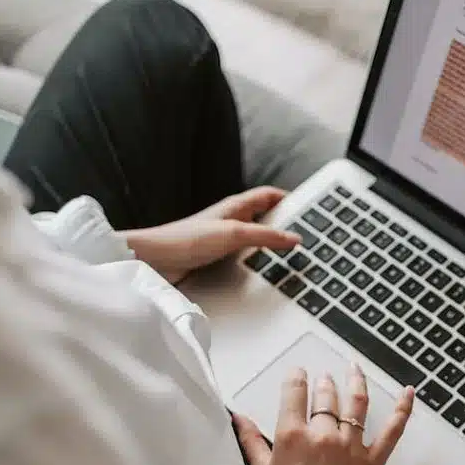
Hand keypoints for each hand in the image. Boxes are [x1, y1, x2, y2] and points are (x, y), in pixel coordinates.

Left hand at [120, 187, 299, 282]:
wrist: (156, 261)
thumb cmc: (186, 239)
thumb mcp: (234, 234)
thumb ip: (265, 237)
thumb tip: (294, 238)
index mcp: (236, 206)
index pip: (269, 195)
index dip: (288, 199)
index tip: (307, 208)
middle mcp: (232, 219)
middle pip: (265, 216)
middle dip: (284, 223)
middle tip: (304, 233)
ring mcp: (225, 238)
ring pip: (256, 237)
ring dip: (270, 244)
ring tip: (289, 254)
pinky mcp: (218, 256)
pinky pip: (245, 254)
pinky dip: (257, 259)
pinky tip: (263, 269)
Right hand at [234, 364, 414, 464]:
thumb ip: (251, 442)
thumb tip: (238, 416)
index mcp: (293, 436)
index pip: (294, 393)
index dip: (296, 378)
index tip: (298, 372)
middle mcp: (323, 434)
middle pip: (325, 397)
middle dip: (324, 383)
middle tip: (324, 377)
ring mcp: (351, 445)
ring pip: (356, 403)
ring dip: (355, 381)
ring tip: (354, 368)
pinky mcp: (373, 460)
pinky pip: (392, 430)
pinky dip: (402, 409)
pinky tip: (408, 392)